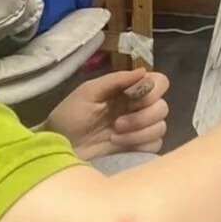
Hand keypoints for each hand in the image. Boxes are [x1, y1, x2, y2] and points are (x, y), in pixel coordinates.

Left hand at [45, 68, 169, 160]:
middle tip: (117, 123)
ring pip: (160, 127)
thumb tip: (143, 71)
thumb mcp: (88, 92)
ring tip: (114, 135)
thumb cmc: (69, 116)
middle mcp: (137, 108)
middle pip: (162, 107)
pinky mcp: (136, 150)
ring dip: (139, 132)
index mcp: (128, 90)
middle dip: (142, 116)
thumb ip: (116, 80)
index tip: (132, 97)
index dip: (153, 90)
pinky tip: (119, 146)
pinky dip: (140, 144)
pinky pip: (155, 146)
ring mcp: (138, 130)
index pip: (159, 82)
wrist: (58, 147)